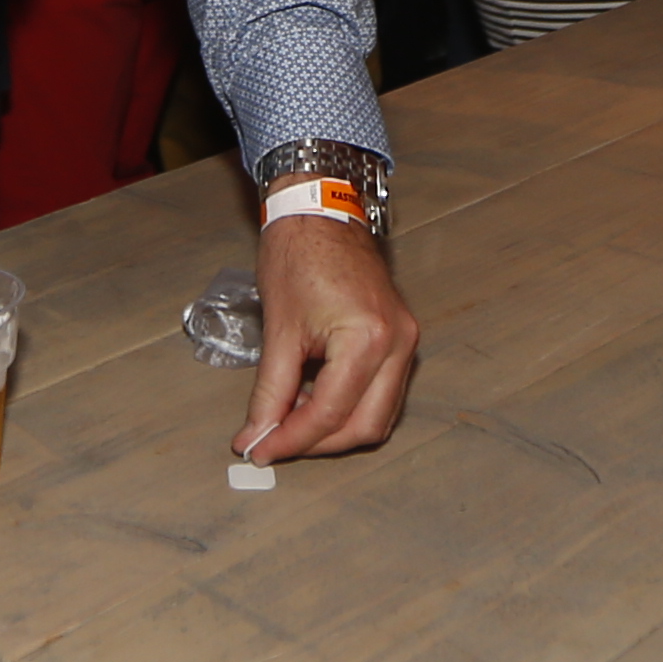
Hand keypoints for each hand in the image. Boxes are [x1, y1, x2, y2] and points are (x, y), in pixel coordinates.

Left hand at [237, 215, 419, 461]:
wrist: (320, 211)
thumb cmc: (299, 255)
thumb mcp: (279, 329)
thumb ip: (270, 391)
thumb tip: (257, 434)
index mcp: (369, 339)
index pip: (331, 412)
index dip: (292, 439)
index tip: (260, 450)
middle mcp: (398, 344)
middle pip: (365, 426)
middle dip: (318, 443)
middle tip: (274, 442)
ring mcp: (405, 341)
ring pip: (379, 416)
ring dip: (334, 428)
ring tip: (290, 419)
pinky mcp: (401, 339)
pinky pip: (381, 393)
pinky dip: (348, 406)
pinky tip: (312, 399)